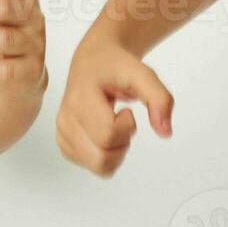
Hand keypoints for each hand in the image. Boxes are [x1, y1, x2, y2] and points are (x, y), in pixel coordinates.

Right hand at [56, 35, 172, 177]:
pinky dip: (106, 155)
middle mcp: (65, 117)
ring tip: (113, 124)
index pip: (108, 134)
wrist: (93, 60)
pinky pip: (93, 166)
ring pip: (98, 166)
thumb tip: (165, 132)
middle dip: (123, 144)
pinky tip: (104, 131)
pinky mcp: (64, 143)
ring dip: (116, 151)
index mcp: (80, 98)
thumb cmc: (116, 66)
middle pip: (102, 157)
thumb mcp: (143, 74)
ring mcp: (62, 132)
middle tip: (121, 120)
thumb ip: (160, 99)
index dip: (127, 126)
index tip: (126, 109)